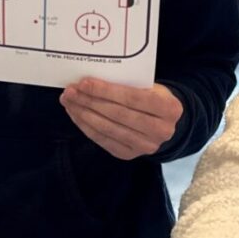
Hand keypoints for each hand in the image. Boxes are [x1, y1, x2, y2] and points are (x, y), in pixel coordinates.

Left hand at [60, 78, 182, 159]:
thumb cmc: (153, 98)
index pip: (132, 98)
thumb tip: (91, 82)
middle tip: (70, 92)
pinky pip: (103, 140)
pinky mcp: (130, 155)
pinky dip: (86, 126)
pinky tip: (76, 115)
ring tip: (69, 102)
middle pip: (117, 114)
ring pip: (108, 129)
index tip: (84, 83)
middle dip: (90, 101)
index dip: (106, 91)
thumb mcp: (152, 87)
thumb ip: (129, 85)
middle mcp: (160, 130)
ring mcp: (145, 146)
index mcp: (169, 108)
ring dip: (83, 114)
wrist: (165, 123)